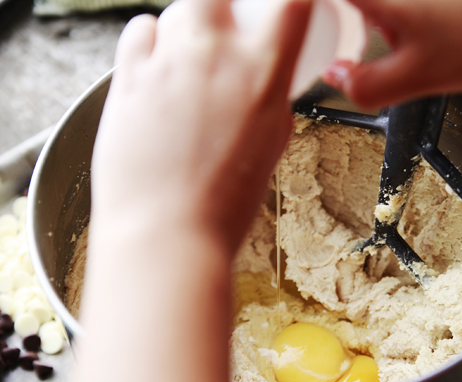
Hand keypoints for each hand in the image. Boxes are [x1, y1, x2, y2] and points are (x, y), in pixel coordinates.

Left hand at [92, 0, 311, 254]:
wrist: (167, 234)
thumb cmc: (224, 204)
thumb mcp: (272, 146)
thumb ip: (271, 100)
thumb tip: (264, 82)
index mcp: (263, 74)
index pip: (290, 1)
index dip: (289, 2)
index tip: (281, 11)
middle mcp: (215, 55)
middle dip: (227, 8)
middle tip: (227, 35)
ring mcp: (166, 63)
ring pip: (179, 9)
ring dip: (188, 27)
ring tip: (189, 64)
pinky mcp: (127, 77)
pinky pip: (139, 30)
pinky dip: (150, 42)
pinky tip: (157, 71)